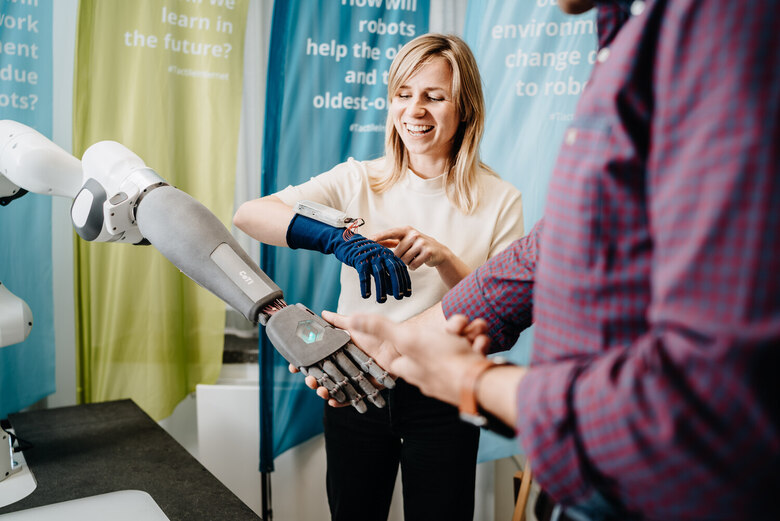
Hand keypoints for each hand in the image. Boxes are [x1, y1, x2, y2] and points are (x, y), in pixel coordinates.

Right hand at [265, 304, 393, 412]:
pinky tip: (332, 401)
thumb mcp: (356, 324)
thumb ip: (339, 321)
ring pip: (335, 386)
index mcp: (341, 351)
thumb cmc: (378, 332)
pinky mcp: (367, 386)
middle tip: (307, 380)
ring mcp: (356, 376)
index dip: (305, 363)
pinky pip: (352, 396)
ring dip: (324, 390)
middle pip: (323, 375)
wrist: (398, 344)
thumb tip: (322, 313)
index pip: (318, 359)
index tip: (293, 367)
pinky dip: (341, 401)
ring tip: (320, 390)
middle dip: (312, 379)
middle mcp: (346, 364)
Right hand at [286, 214, 411, 302]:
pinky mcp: (359, 260)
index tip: (407, 293)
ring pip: (379, 274)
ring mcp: (370, 256)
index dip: (405, 281)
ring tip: (381, 300)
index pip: (400, 268)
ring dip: (381, 289)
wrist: (346, 242)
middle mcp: (381, 254)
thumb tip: (392, 290)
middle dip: (397, 285)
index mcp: (387, 253)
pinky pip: (363, 275)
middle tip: (399, 297)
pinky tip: (366, 295)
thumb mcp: (376, 260)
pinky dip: (365, 286)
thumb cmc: (363, 254)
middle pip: (393, 270)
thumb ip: (385, 273)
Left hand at [340, 312, 489, 406]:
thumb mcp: (408, 339)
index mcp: (407, 367)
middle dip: (442, 329)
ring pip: (451, 341)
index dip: (398, 339)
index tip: (406, 332)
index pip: (395, 354)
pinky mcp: (468, 371)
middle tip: (451, 328)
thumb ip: (380, 328)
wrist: (482, 382)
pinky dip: (475, 341)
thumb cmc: (444, 362)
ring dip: (461, 332)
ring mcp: (448, 373)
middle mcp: (426, 373)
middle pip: (430, 340)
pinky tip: (478, 342)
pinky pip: (469, 348)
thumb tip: (352, 319)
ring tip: (466, 333)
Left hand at [372, 226, 470, 287]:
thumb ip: (391, 241)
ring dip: (407, 263)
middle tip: (407, 256)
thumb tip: (373, 244)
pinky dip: (414, 266)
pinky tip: (419, 261)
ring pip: (404, 260)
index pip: (390, 233)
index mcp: (406, 230)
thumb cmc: (417, 246)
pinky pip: (413, 265)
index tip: (369, 240)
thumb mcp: (406, 240)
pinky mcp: (427, 252)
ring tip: (414, 257)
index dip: (379, 237)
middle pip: (397, 253)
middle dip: (399, 259)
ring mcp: (421, 243)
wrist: (438, 251)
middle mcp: (413, 234)